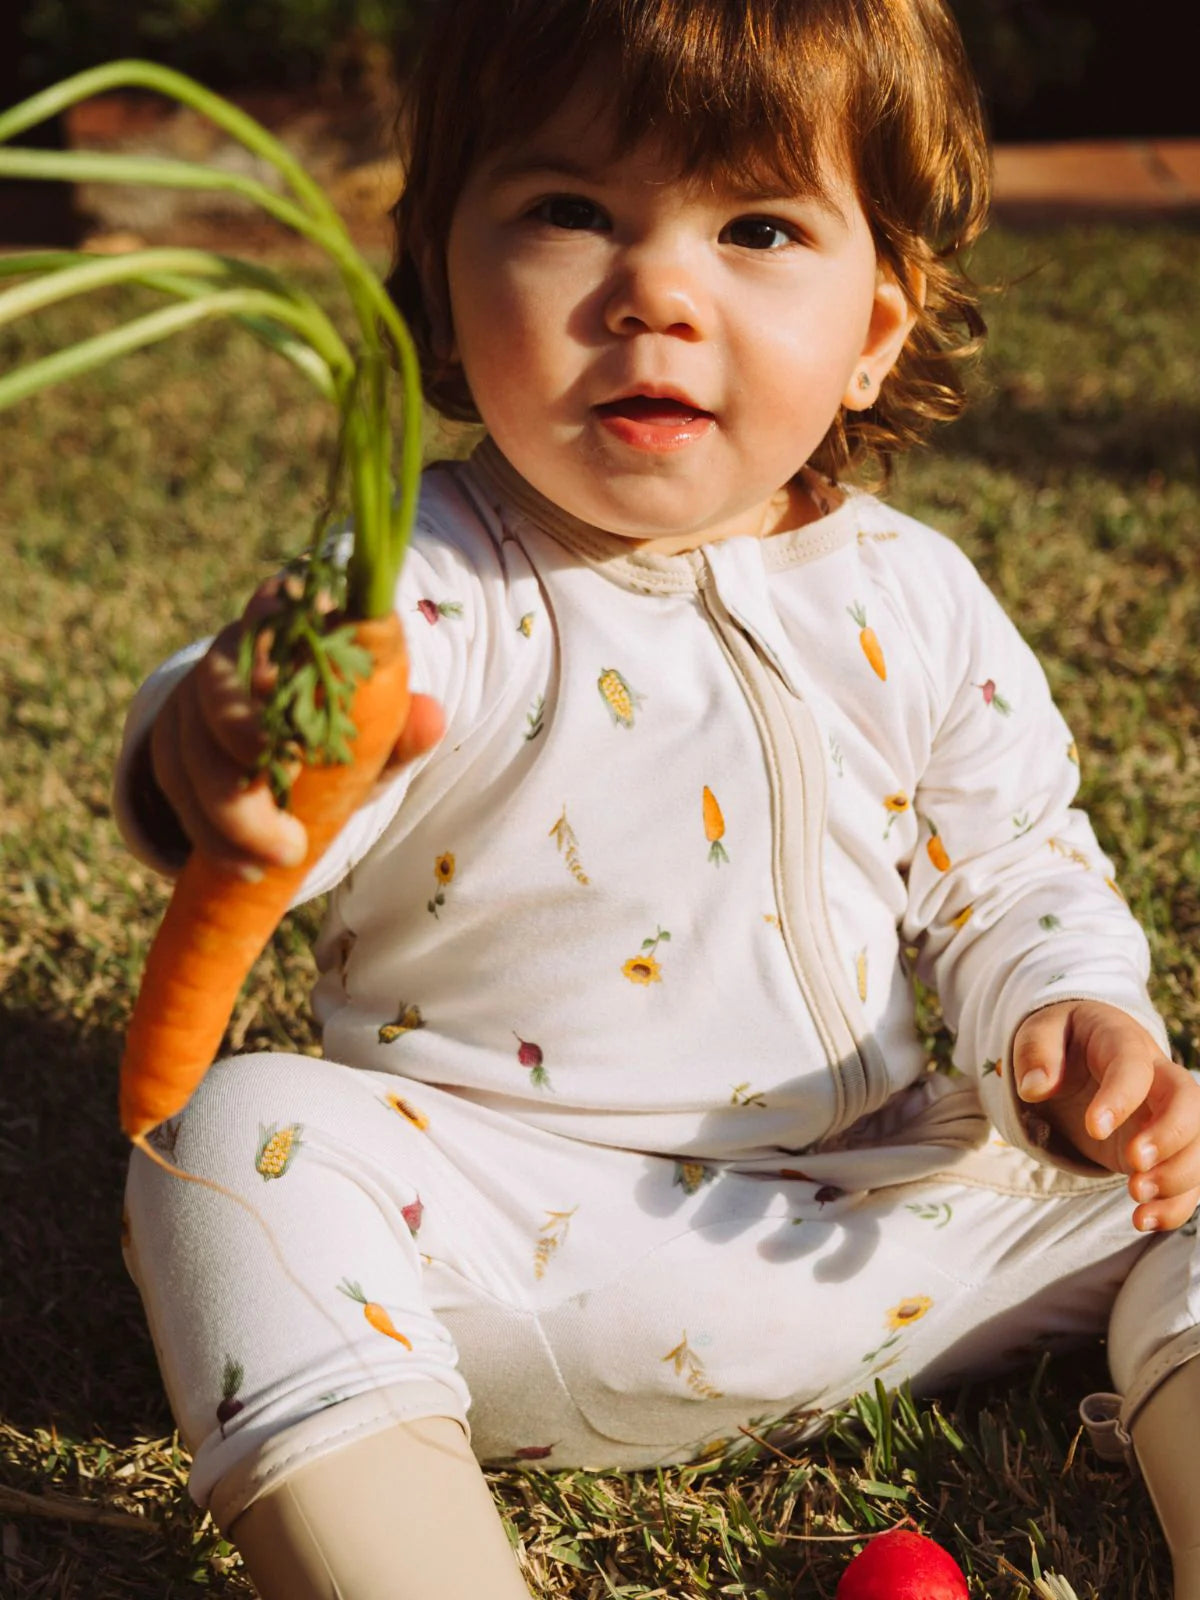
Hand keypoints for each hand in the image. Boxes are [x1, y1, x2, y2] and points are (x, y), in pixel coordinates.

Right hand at [149, 579, 442, 877]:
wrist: (288, 758)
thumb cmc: (341, 733)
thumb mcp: (376, 735)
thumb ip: (403, 728)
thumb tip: (434, 716)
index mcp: (292, 630)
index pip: (273, 609)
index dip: (275, 646)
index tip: (300, 701)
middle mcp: (234, 650)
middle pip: (218, 692)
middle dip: (248, 766)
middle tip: (290, 832)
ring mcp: (194, 694)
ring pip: (190, 747)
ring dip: (228, 815)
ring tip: (276, 859)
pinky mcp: (170, 737)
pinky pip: (173, 780)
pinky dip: (205, 829)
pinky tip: (244, 865)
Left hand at [1014, 1000, 1199, 1231]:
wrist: (1082, 1052)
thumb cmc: (1062, 1040)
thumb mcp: (1038, 1030)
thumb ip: (1035, 1052)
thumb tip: (1034, 1087)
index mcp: (1123, 1042)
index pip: (1134, 1067)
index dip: (1120, 1098)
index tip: (1094, 1128)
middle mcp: (1157, 1077)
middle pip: (1189, 1102)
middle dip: (1170, 1138)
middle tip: (1134, 1166)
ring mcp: (1166, 1114)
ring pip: (1198, 1143)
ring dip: (1177, 1177)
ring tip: (1137, 1196)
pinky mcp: (1164, 1148)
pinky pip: (1188, 1176)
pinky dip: (1174, 1203)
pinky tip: (1144, 1220)